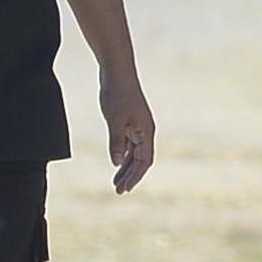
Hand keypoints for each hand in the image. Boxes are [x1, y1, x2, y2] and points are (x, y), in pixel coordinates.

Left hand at [99, 73, 155, 193]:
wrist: (117, 71)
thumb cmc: (117, 94)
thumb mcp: (115, 120)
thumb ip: (116, 142)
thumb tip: (116, 163)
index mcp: (146, 131)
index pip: (144, 160)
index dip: (136, 176)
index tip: (125, 189)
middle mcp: (145, 130)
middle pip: (140, 159)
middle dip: (130, 176)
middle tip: (118, 191)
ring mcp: (137, 125)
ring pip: (134, 153)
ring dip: (126, 168)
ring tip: (116, 182)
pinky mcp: (129, 120)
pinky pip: (128, 143)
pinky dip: (122, 155)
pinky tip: (116, 162)